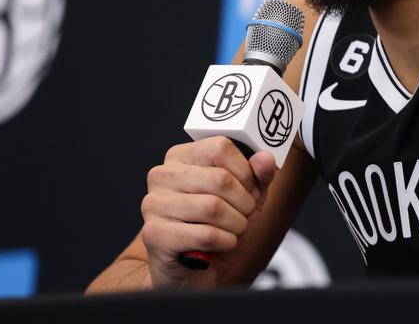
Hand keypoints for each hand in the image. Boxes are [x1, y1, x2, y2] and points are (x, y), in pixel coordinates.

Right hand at [139, 138, 276, 287]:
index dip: (246, 172)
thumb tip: (264, 158)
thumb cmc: (219, 227)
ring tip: (231, 230)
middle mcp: (162, 175)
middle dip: (244, 203)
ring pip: (213, 207)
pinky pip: (205, 234)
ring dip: (236, 225)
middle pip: (220, 179)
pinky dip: (224, 242)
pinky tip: (219, 244)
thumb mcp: (247, 196)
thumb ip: (258, 175)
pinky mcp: (154, 233)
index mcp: (182, 156)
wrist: (195, 272)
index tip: (249, 189)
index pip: (221, 147)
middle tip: (243, 215)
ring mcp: (153, 204)